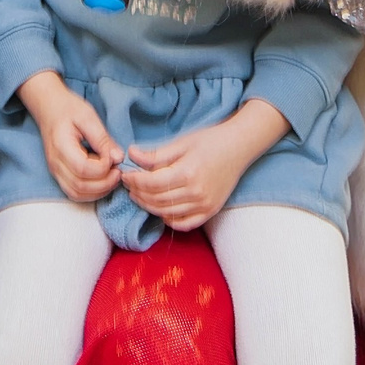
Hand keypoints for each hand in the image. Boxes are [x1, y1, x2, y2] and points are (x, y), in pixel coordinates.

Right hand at [18, 70, 122, 201]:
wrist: (49, 108)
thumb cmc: (68, 109)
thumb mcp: (88, 117)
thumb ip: (103, 139)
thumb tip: (118, 158)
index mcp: (61, 146)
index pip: (83, 169)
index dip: (103, 168)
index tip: (113, 157)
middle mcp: (55, 163)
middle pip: (80, 186)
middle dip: (104, 183)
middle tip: (118, 170)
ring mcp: (55, 171)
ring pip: (77, 194)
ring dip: (99, 191)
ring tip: (112, 176)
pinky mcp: (60, 174)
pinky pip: (74, 192)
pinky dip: (91, 192)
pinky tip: (103, 180)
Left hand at [122, 100, 288, 231]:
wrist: (239, 147)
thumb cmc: (210, 140)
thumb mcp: (182, 142)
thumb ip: (156, 154)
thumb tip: (131, 155)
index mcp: (187, 173)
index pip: (151, 183)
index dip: (134, 180)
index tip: (125, 174)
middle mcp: (196, 193)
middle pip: (156, 200)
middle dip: (138, 193)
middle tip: (128, 185)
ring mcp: (204, 204)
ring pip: (167, 213)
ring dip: (149, 206)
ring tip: (139, 195)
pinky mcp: (210, 211)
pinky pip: (184, 224)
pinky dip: (169, 220)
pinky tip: (161, 210)